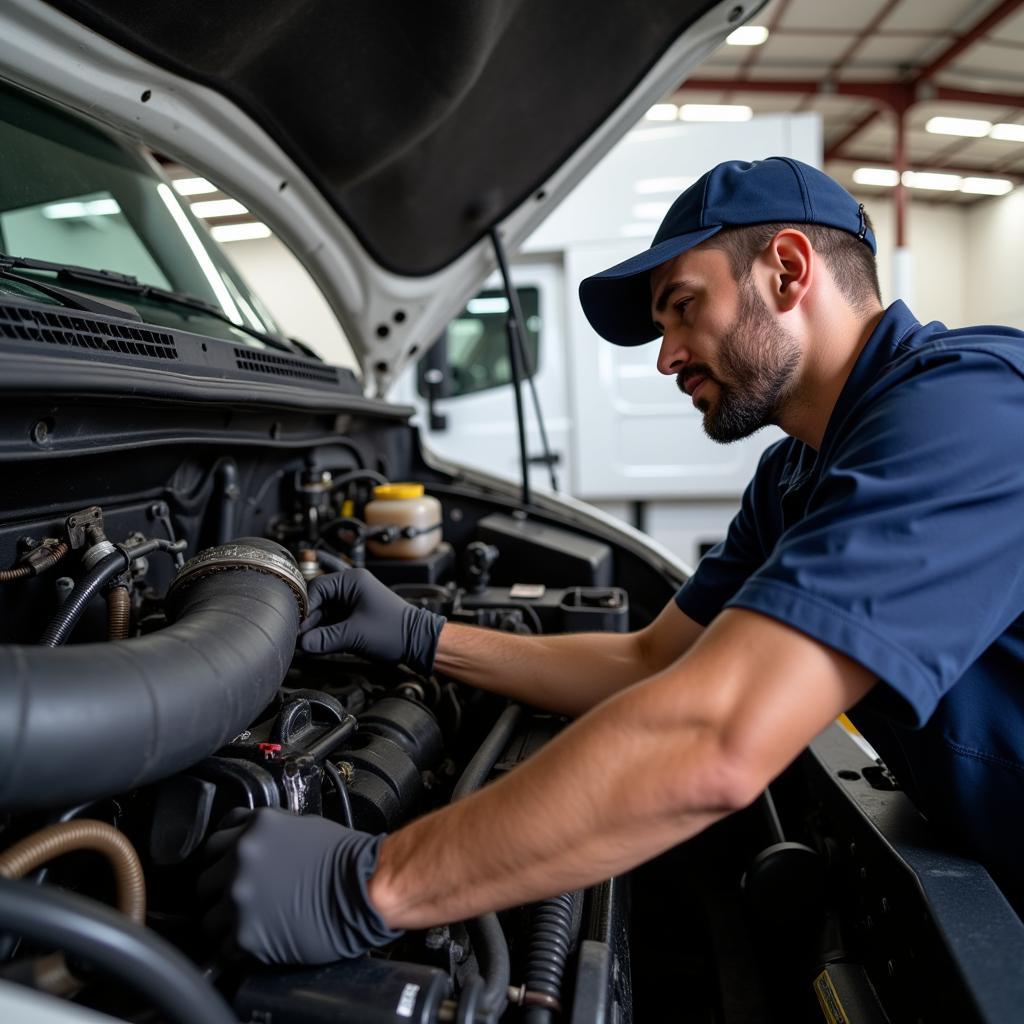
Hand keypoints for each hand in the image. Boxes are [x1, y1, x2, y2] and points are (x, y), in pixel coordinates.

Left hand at [199, 808, 402, 964]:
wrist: (364, 888)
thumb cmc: (344, 859)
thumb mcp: (301, 826)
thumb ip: (265, 834)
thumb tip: (249, 845)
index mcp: (255, 828)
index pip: (214, 842)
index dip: (222, 858)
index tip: (227, 869)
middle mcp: (241, 858)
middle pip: (204, 881)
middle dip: (219, 890)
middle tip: (241, 898)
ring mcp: (239, 897)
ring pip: (208, 918)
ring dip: (226, 922)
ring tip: (251, 923)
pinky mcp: (245, 933)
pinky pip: (225, 947)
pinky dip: (239, 947)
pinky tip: (260, 939)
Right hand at [298, 569, 444, 675]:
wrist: (418, 643)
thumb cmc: (395, 632)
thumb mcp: (355, 635)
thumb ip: (325, 639)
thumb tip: (302, 644)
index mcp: (353, 581)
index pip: (317, 588)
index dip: (306, 608)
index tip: (298, 625)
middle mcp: (351, 587)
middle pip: (318, 600)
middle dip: (309, 620)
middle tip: (299, 638)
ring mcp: (353, 601)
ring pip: (324, 612)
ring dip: (316, 628)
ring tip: (307, 644)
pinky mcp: (354, 616)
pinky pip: (333, 621)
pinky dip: (325, 632)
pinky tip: (317, 644)